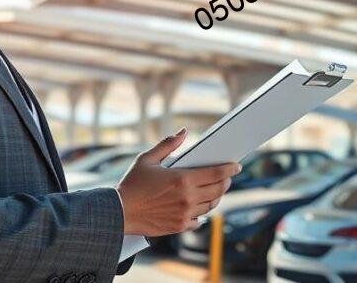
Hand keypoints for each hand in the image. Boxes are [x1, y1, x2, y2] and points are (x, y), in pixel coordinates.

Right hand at [115, 127, 240, 235]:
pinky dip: (202, 212)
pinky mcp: (179, 226)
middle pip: (218, 190)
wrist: (119, 212)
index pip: (217, 173)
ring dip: (216, 197)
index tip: (237, 166)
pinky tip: (198, 207)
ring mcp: (185, 213)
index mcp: (183, 179)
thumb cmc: (131, 185)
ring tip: (214, 190)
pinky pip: (199, 220)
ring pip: (211, 205)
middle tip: (227, 177)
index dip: (230, 169)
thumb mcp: (147, 159)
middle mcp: (188, 197)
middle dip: (226, 182)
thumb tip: (183, 132)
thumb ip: (168, 144)